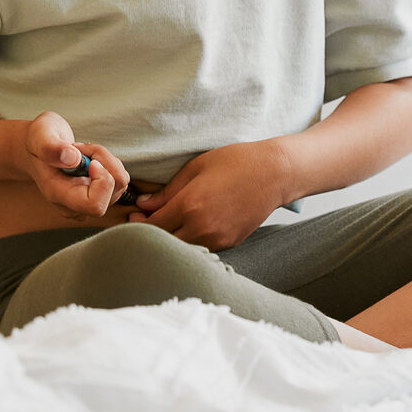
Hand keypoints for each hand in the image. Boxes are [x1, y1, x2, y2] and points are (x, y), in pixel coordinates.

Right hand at [18, 110, 130, 217]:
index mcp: (59, 195)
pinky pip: (120, 179)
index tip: (91, 161)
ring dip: (108, 160)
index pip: (95, 205)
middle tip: (84, 149)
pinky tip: (91, 158)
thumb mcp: (41, 134)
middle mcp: (75, 206)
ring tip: (84, 152)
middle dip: (107, 163)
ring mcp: (88, 203)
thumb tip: (73, 159)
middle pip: (113, 192)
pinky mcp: (99, 196)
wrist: (40, 147)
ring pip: (120, 183)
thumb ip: (52, 147)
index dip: (102, 181)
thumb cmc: (39, 140)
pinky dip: (111, 163)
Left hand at [129, 138, 287, 250]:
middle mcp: (201, 227)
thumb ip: (168, 190)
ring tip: (168, 223)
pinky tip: (190, 226)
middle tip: (145, 219)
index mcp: (189, 205)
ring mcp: (217, 239)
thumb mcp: (197, 167)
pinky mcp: (229, 243)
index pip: (151, 225)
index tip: (134, 213)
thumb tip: (144, 205)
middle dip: (149, 232)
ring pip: (181, 249)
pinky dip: (189, 241)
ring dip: (169, 239)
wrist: (276, 173)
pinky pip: (200, 248)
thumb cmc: (237, 162)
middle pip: (162, 241)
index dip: (138, 221)